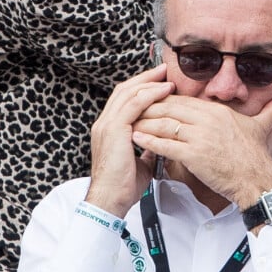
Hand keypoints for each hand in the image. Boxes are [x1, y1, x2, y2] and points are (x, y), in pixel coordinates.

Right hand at [85, 66, 174, 216]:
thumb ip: (146, 146)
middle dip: (145, 78)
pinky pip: (133, 105)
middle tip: (164, 70)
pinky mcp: (114, 130)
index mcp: (108, 128)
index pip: (123, 99)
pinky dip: (149, 95)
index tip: (158, 81)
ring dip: (149, 83)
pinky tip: (163, 91)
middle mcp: (105, 122)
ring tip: (166, 77)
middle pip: (124, 89)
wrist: (110, 201)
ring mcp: (107, 124)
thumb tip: (159, 140)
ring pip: (128, 93)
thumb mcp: (139, 160)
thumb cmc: (123, 186)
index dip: (141, 87)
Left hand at [131, 92, 271, 208]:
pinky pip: (166, 145)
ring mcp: (200, 136)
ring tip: (129, 122)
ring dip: (145, 122)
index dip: (165, 100)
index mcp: (218, 111)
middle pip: (170, 108)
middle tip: (134, 109)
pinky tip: (137, 139)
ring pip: (165, 124)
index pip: (184, 100)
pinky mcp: (194, 155)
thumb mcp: (261, 125)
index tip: (152, 100)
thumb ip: (271, 108)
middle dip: (150, 108)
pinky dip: (149, 141)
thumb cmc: (256, 156)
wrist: (258, 180)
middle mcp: (207, 119)